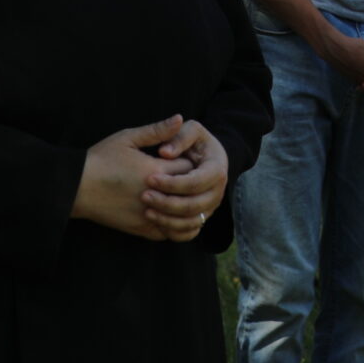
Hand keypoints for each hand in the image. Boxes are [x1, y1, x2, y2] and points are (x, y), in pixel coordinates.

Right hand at [75, 116, 192, 239]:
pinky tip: (174, 215)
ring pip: (183, 218)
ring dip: (187, 207)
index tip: (188, 159)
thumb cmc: (99, 159)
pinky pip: (167, 233)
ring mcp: (148, 216)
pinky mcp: (139, 229)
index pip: (192, 169)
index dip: (193, 163)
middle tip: (192, 178)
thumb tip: (180, 118)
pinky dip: (175, 225)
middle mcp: (156, 196)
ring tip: (187, 196)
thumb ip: (156, 130)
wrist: (74, 187)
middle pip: (191, 194)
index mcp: (156, 172)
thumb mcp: (127, 139)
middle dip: (193, 186)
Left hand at [139, 119, 229, 241]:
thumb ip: (178, 136)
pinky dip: (172, 231)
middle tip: (144, 196)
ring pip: (191, 222)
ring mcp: (211, 206)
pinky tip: (154, 221)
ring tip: (146, 210)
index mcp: (217, 168)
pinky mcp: (201, 217)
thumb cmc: (191, 141)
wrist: (200, 156)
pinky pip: (188, 232)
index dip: (172, 183)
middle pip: (194, 205)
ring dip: (167, 220)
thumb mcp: (189, 130)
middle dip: (167, 203)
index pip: (196, 182)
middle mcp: (218, 190)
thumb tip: (164, 152)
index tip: (149, 178)